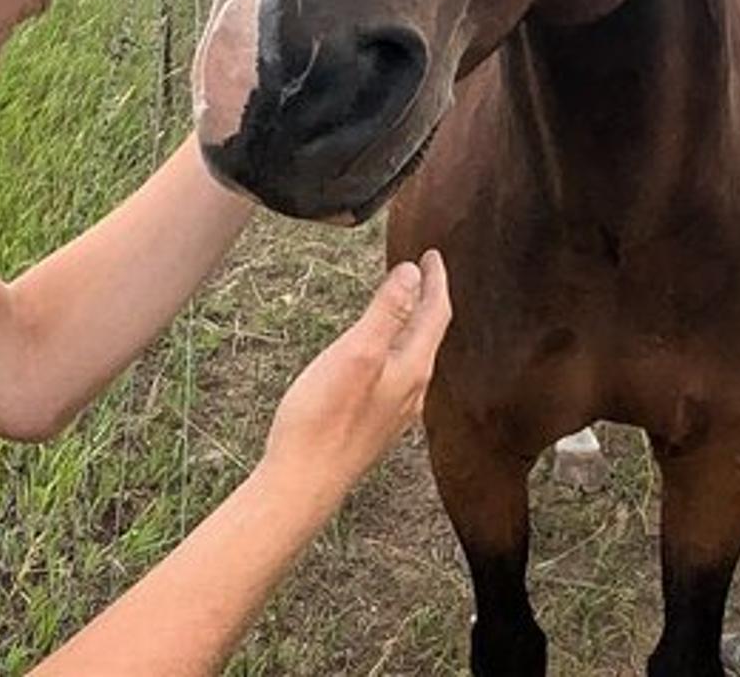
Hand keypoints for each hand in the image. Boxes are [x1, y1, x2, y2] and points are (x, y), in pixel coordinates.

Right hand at [260, 250, 451, 499]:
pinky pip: (398, 376)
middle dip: (428, 300)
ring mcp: (395, 411)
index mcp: (412, 369)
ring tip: (403, 305)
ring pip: (415, 357)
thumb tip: (412, 273)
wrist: (304, 484)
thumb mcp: (356, 353)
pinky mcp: (375, 425)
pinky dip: (396, 350)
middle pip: (430, 335)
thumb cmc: (324, 420)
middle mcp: (412, 392)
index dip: (436, 280)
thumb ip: (387, 312)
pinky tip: (379, 356)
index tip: (431, 254)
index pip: (436, 313)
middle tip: (421, 273)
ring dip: (412, 326)